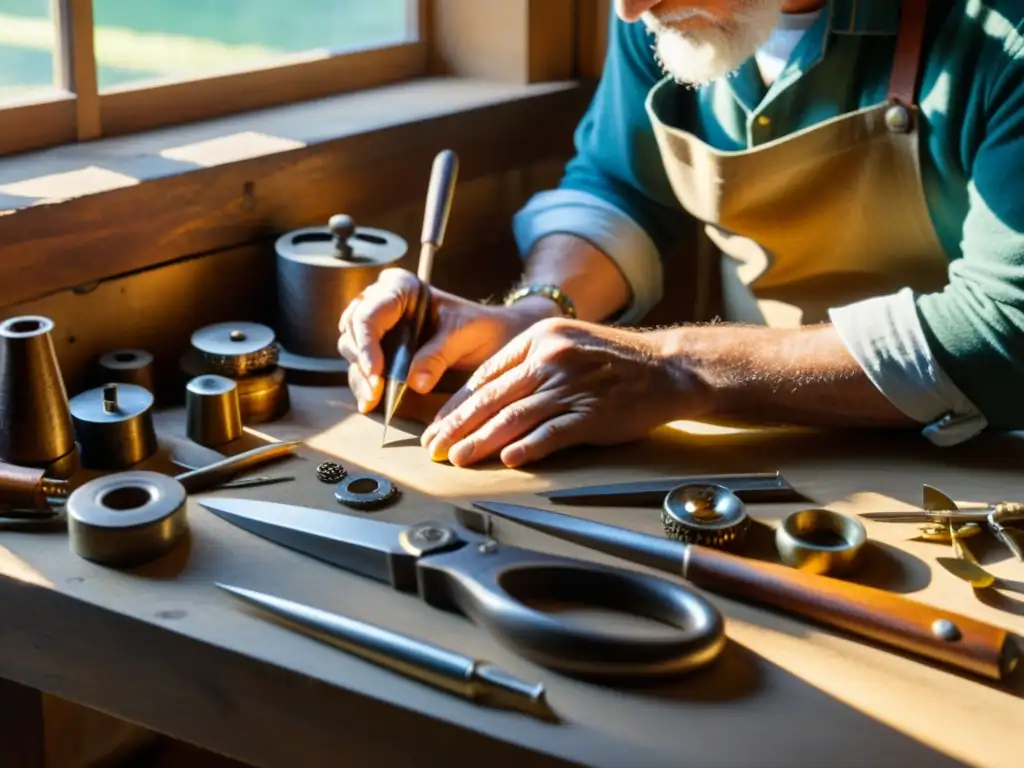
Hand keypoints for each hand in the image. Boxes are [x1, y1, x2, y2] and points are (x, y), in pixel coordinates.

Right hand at [337, 268, 556, 413]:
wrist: (494, 338)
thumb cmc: (481, 327)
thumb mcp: (462, 336)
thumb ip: (438, 356)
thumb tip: (413, 382)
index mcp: (401, 287)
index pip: (370, 312)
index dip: (366, 343)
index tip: (375, 372)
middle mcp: (383, 301)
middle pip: (353, 330)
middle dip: (361, 362)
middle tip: (374, 393)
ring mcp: (379, 326)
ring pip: (352, 349)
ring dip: (360, 377)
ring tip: (372, 400)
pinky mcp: (381, 349)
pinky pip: (363, 366)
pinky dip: (366, 384)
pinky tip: (371, 401)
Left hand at [420, 317, 710, 467]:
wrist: (666, 367)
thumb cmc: (613, 360)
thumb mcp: (565, 343)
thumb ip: (528, 364)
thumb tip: (486, 395)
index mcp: (539, 338)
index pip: (486, 375)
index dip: (458, 404)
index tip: (438, 425)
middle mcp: (550, 358)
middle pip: (492, 397)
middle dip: (457, 426)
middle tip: (434, 447)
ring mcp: (571, 386)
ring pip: (514, 416)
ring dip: (481, 441)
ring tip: (457, 458)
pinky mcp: (593, 413)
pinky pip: (553, 432)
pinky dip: (528, 447)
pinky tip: (507, 458)